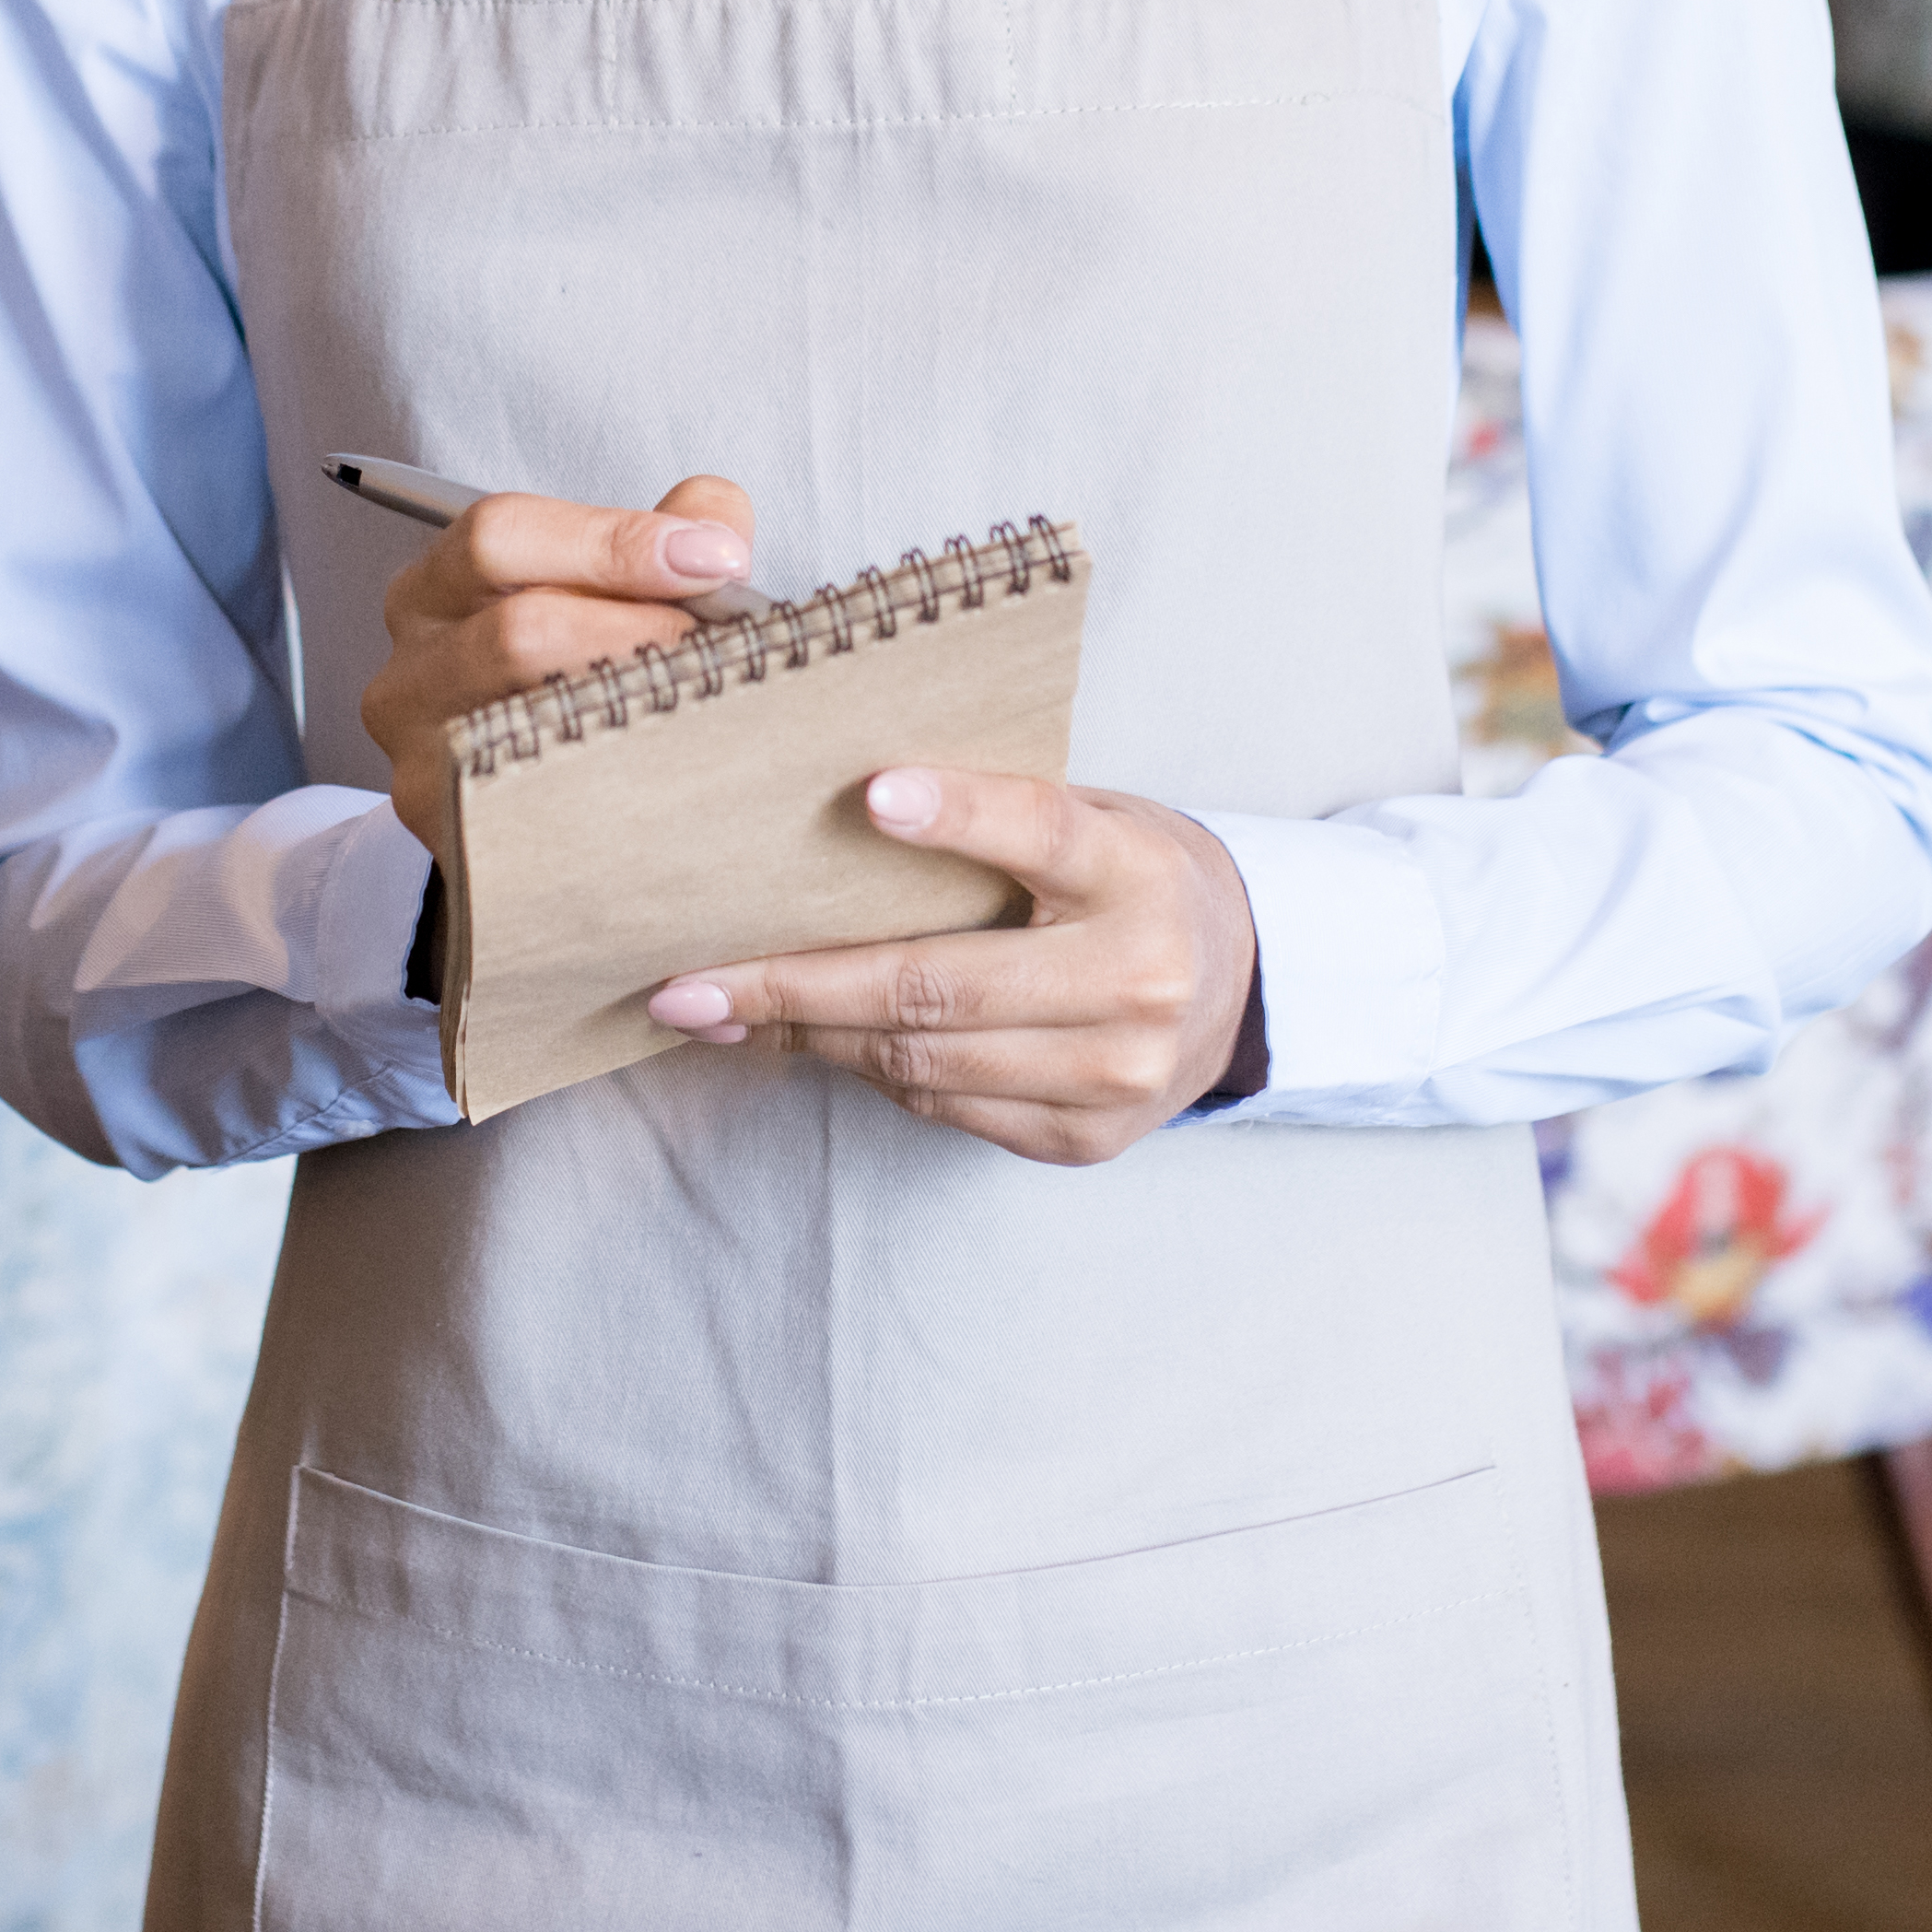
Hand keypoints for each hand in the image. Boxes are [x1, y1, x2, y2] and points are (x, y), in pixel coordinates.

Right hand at [366, 474, 756, 874]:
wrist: (548, 808)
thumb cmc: (586, 672)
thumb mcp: (625, 583)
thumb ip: (679, 527)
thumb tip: (718, 532)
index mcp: (433, 590)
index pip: (498, 536)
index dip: (614, 542)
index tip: (717, 559)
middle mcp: (408, 674)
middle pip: (516, 633)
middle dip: (640, 632)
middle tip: (720, 647)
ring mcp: (423, 765)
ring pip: (538, 725)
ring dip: (640, 707)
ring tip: (706, 705)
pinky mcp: (457, 841)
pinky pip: (551, 806)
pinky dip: (628, 781)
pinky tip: (676, 769)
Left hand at [651, 766, 1260, 1166]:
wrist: (1243, 981)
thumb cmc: (1128, 879)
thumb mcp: (1092, 820)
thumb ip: (995, 819)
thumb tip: (825, 818)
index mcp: (1139, 872)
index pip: (1044, 832)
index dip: (960, 815)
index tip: (872, 795)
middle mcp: (1139, 979)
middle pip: (940, 987)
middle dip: (796, 985)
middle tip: (689, 984)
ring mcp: (1115, 1072)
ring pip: (925, 1063)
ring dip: (808, 1038)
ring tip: (720, 1015)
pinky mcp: (1088, 1137)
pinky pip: (946, 1107)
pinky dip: (868, 1073)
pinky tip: (807, 1042)